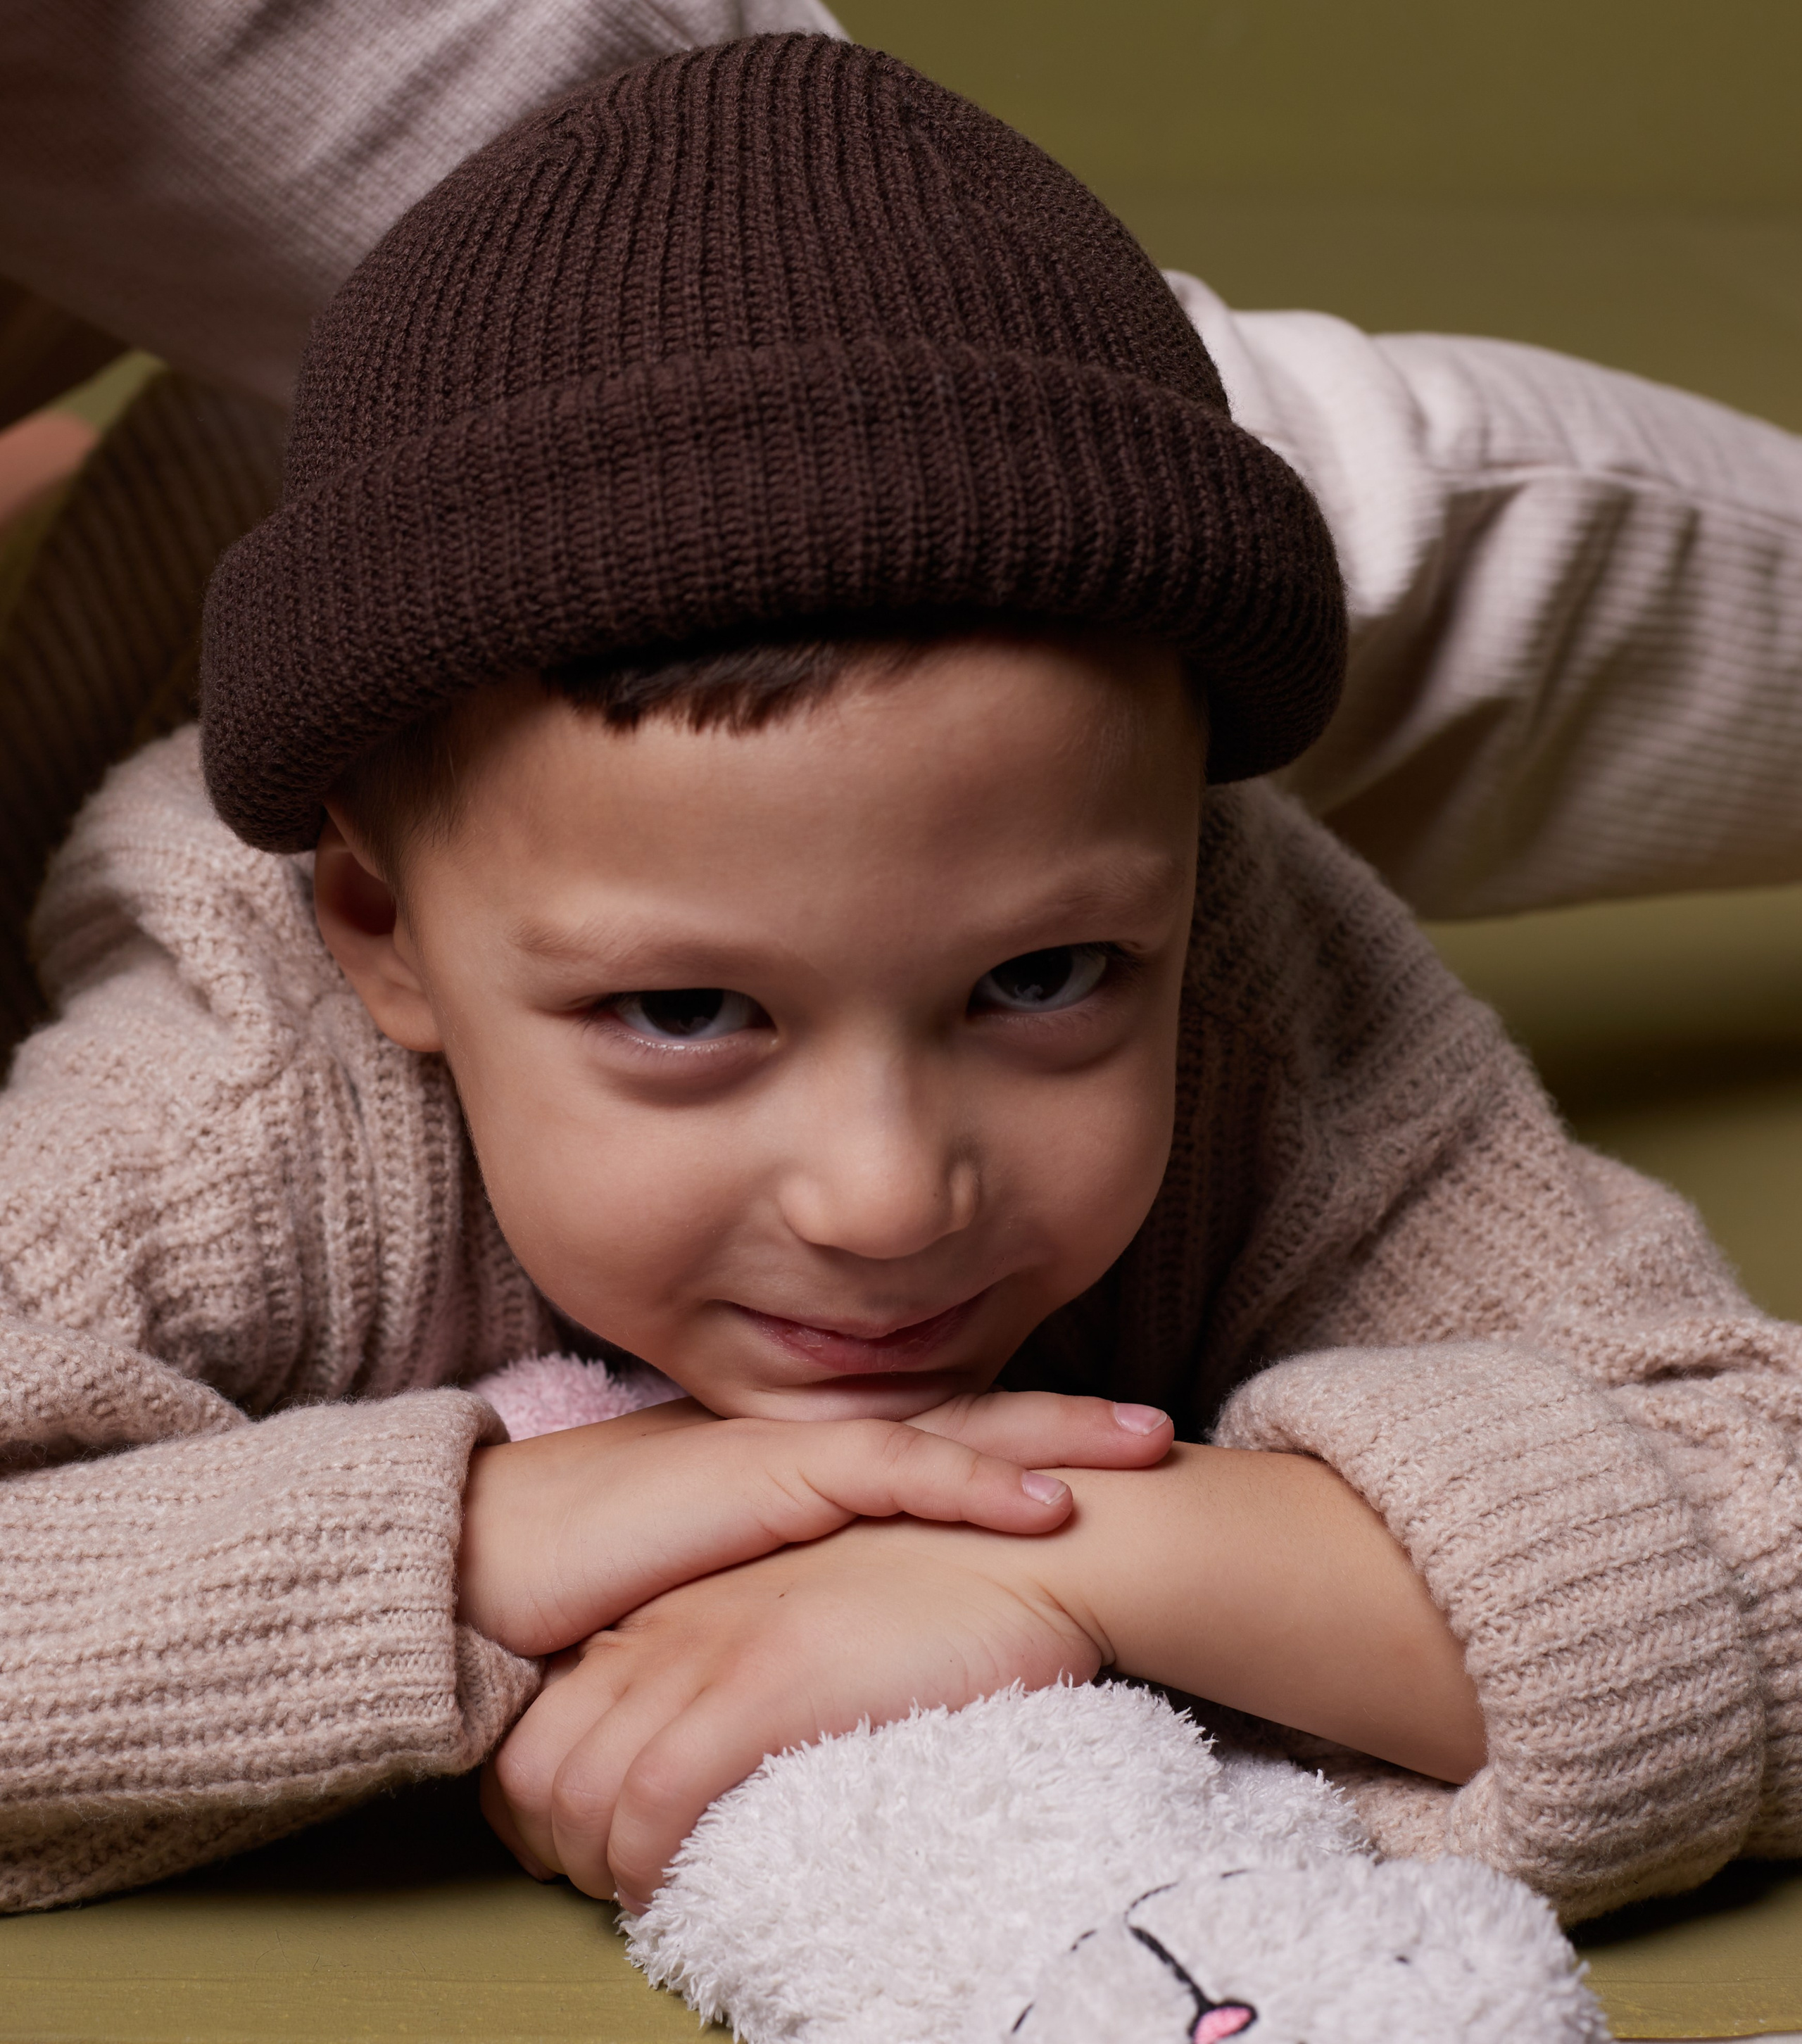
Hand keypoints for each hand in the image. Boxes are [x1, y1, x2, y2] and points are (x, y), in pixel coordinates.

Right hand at [458, 1388, 1171, 1655]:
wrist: (481, 1560)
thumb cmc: (583, 1582)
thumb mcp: (713, 1588)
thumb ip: (785, 1591)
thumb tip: (843, 1638)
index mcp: (800, 1468)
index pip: (931, 1447)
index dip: (1018, 1447)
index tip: (1099, 1458)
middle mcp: (809, 1445)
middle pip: (967, 1424)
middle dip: (1069, 1424)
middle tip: (1163, 1433)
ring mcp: (793, 1451)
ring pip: (953, 1432)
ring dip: (1056, 1438)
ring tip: (1146, 1447)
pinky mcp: (767, 1476)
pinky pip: (894, 1472)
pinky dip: (976, 1483)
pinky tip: (1048, 1499)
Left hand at [480, 1513, 1101, 1906]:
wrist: (1029, 1540)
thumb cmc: (937, 1585)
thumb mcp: (807, 1608)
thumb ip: (743, 1659)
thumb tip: (707, 1752)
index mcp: (676, 1601)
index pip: (542, 1717)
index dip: (541, 1806)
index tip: (588, 1854)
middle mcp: (671, 1620)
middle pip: (536, 1763)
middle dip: (549, 1853)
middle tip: (606, 1894)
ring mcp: (711, 1648)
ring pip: (577, 1790)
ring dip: (593, 1870)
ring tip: (642, 1900)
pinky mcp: (762, 1684)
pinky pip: (652, 1800)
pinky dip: (645, 1865)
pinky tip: (671, 1889)